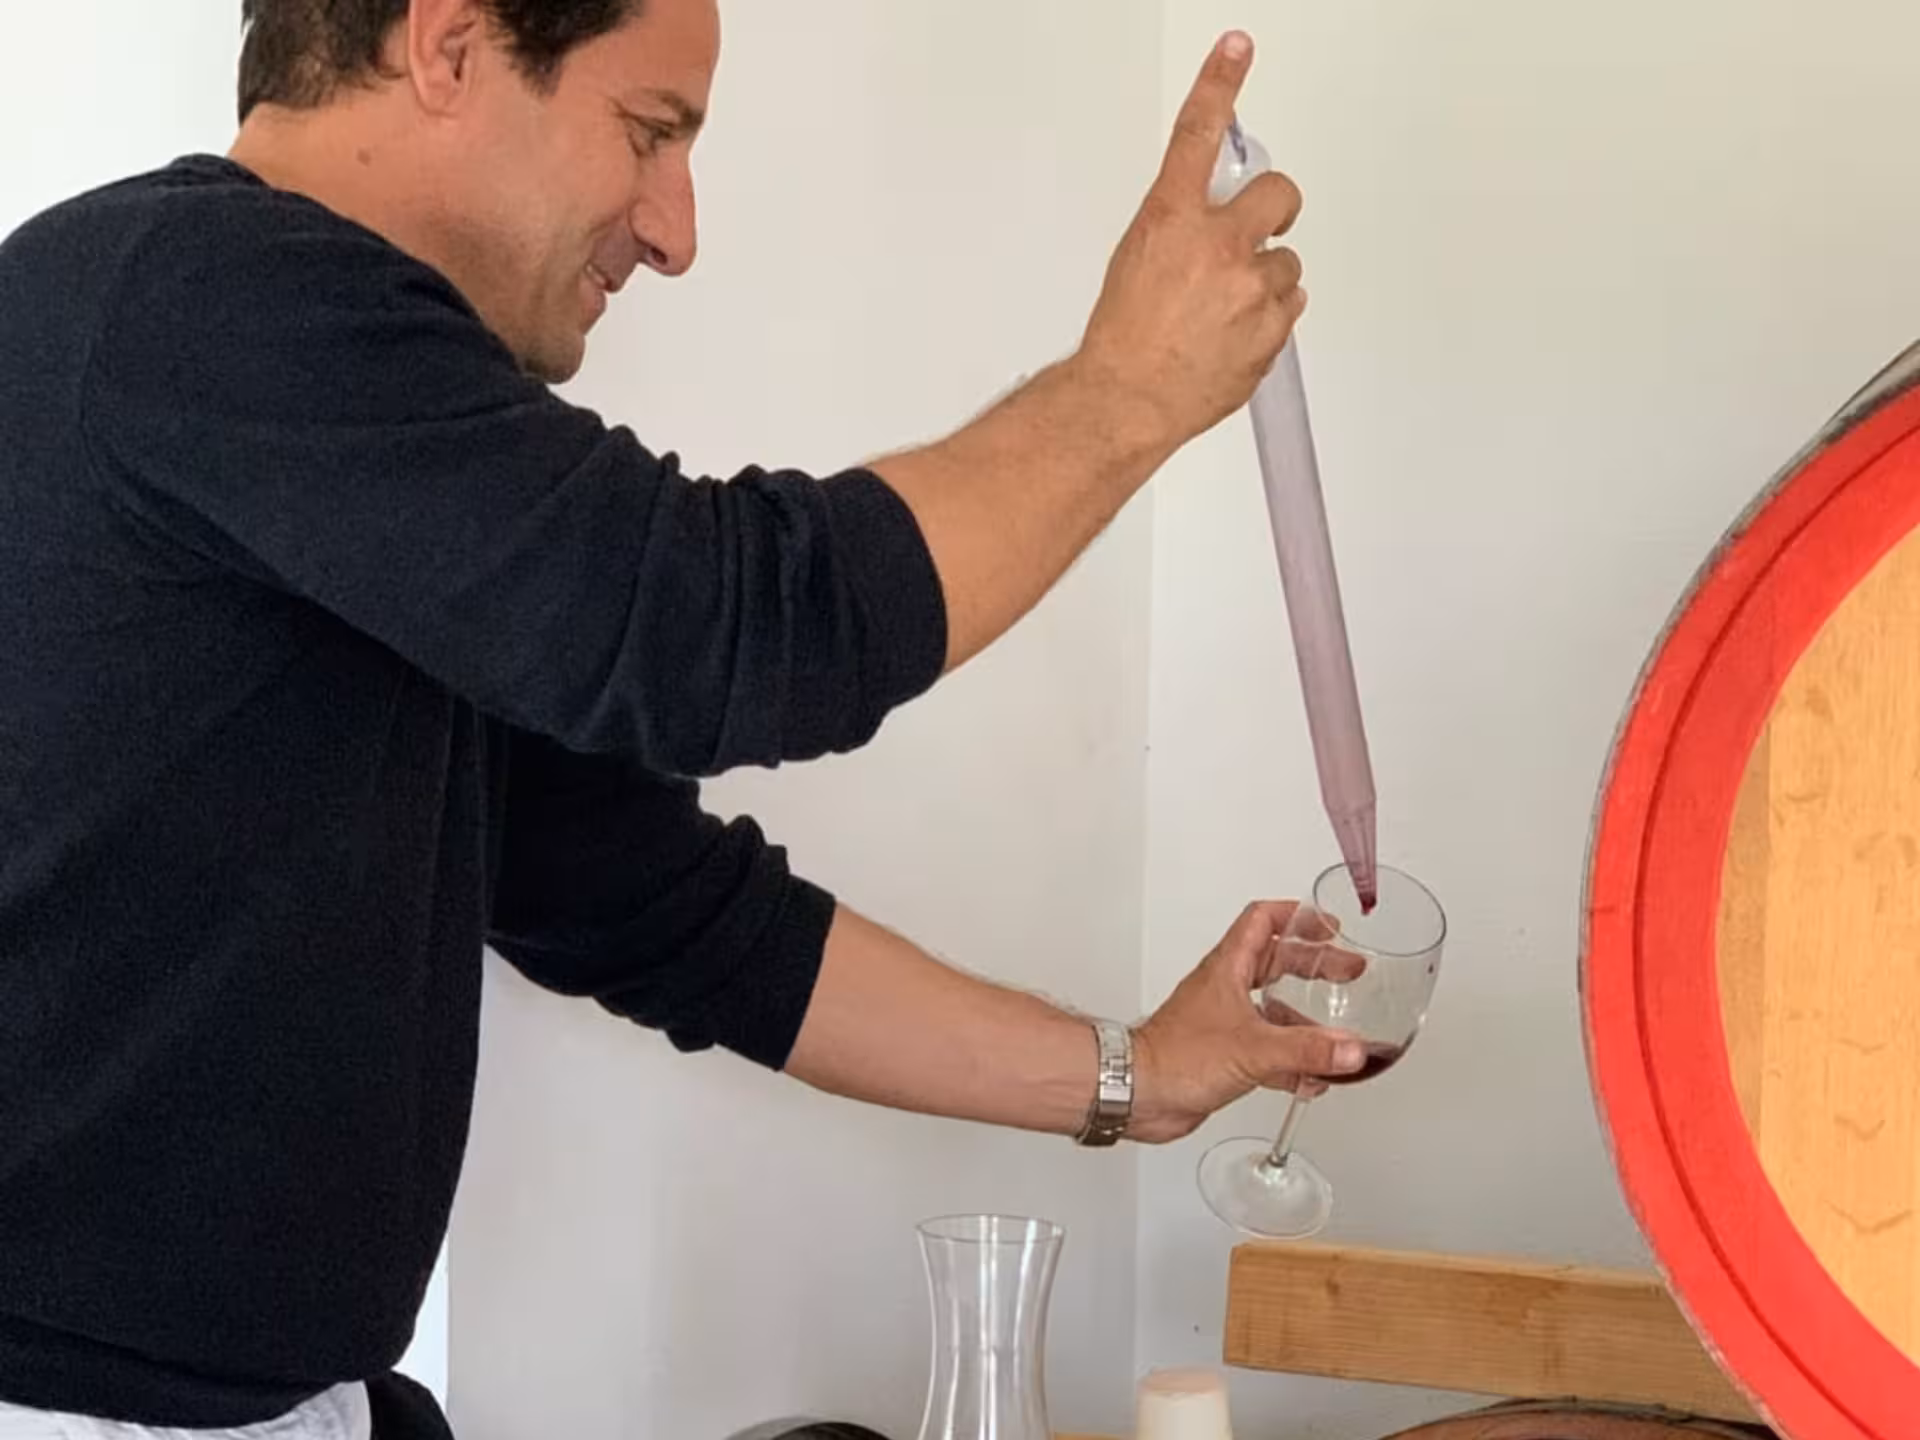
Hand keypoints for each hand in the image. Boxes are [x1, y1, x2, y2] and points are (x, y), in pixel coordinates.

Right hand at [1073, 31, 1307, 450]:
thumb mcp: (1136, 261)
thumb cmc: (1122, 338)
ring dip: (1265, 280)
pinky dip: (1267, 320)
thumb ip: (1179, 231)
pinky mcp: (1270, 331)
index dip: (1219, 85)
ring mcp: (1250, 290)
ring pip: (1286, 265)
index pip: (1197, 135)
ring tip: (1224, 310)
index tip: (1236, 50)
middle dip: (1274, 210)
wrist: (1127, 399)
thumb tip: (1206, 226)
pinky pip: (1287, 311)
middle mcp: (1218, 246)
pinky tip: (1232, 336)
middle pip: (1278, 196)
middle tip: (1256, 233)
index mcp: (1172, 220)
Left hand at [1128, 901, 1365, 1143]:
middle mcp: (1226, 989)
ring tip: (1338, 1032)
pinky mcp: (1225, 1054)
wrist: (1138, 1093)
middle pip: (1276, 961)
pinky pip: (1268, 1050)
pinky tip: (1312, 1078)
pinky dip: (1293, 1060)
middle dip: (1315, 964)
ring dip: (1307, 1019)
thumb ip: (1306, 1049)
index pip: (1263, 920)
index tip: (1329, 924)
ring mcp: (1225, 1021)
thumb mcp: (1253, 1048)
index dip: (1297, 916)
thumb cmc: (1173, 1058)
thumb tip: (1349, 1049)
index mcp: (1228, 968)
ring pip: (1274, 1009)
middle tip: (1348, 971)